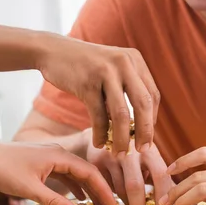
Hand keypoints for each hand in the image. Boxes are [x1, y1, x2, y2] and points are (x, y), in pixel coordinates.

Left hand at [0, 142, 116, 204]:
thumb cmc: (3, 170)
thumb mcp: (29, 188)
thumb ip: (53, 202)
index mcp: (58, 155)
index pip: (90, 172)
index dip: (104, 191)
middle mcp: (58, 153)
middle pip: (87, 172)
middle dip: (100, 191)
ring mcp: (50, 156)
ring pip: (77, 173)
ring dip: (89, 190)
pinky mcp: (43, 163)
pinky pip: (66, 174)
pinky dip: (75, 187)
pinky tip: (79, 199)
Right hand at [38, 36, 159, 153]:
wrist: (53, 51)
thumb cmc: (85, 66)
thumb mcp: (112, 67)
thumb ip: (128, 86)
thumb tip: (141, 125)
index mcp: (134, 59)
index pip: (152, 95)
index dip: (152, 119)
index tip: (146, 137)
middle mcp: (124, 63)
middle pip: (143, 104)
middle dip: (145, 132)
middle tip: (142, 150)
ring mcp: (105, 72)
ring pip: (122, 114)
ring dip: (122, 138)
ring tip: (119, 153)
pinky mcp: (87, 83)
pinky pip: (99, 115)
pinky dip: (100, 133)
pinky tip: (98, 144)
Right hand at [86, 135, 172, 204]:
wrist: (106, 134)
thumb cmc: (135, 153)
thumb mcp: (149, 158)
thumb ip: (161, 177)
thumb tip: (178, 202)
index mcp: (149, 151)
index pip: (160, 175)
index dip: (163, 196)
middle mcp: (130, 151)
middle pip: (135, 186)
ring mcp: (111, 156)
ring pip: (119, 191)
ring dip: (125, 204)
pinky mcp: (96, 162)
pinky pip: (104, 190)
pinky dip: (110, 201)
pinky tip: (113, 201)